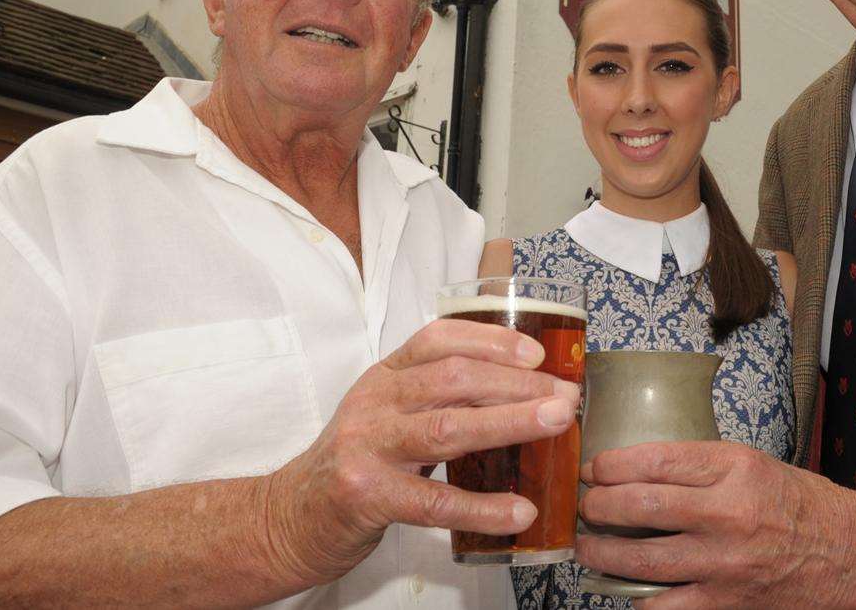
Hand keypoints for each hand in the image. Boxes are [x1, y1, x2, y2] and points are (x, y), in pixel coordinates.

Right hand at [259, 319, 579, 586]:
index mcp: (384, 375)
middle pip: (451, 379)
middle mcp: (374, 402)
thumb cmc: (356, 461)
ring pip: (447, 428)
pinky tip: (519, 510)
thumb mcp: (388, 411)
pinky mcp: (367, 497)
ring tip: (556, 424)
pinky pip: (433, 501)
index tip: (538, 354)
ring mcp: (367, 448)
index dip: (491, 340)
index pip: (437, 339)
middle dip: (517, 383)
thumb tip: (521, 384)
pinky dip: (481, 505)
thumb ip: (438, 394)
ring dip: (510, 422)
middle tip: (566, 395)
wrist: (289, 517)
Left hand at [576, 441, 855, 608]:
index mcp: (735, 468)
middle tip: (584, 505)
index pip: (653, 459)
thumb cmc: (807, 506)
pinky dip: (637, 596)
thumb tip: (641, 469)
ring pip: (639, 559)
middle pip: (637, 506)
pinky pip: (664, 604)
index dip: (610, 464)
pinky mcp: (727, 604)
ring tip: (588, 545)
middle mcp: (727, 513)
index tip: (594, 468)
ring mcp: (725, 564)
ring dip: (601, 552)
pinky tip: (626, 586)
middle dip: (597, 506)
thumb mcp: (756, 464)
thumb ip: (702, 467)